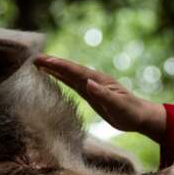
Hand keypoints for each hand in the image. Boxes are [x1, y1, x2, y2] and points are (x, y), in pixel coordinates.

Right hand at [32, 54, 166, 141]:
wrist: (139, 116)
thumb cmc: (130, 112)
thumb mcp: (118, 105)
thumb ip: (104, 94)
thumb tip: (89, 83)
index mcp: (98, 81)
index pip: (75, 71)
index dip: (59, 66)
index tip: (44, 60)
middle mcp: (93, 80)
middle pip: (69, 70)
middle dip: (52, 63)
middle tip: (33, 58)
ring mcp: (91, 86)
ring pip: (68, 75)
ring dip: (54, 69)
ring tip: (38, 63)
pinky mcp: (90, 94)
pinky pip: (71, 83)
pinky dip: (61, 77)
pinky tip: (52, 75)